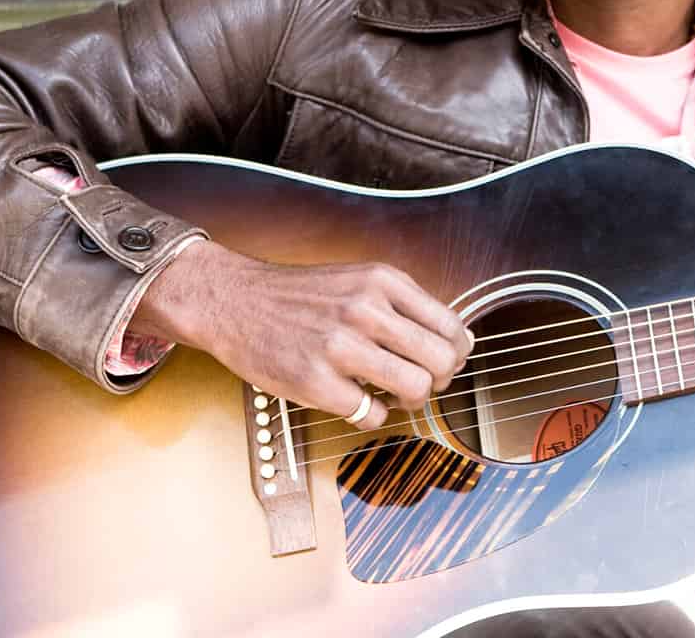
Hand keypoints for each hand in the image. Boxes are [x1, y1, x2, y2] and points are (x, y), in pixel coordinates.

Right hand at [131, 239, 470, 430]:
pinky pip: (373, 414)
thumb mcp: (358, 280)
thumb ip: (405, 305)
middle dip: (440, 379)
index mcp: (382, 281)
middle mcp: (365, 309)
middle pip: (441, 360)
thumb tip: (459, 341)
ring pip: (415, 389)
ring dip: (411, 400)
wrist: (235, 302)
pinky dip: (372, 415)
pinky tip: (357, 401)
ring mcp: (340, 347)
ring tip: (393, 394)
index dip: (457, 351)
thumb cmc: (300, 296)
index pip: (450, 325)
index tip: (447, 360)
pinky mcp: (316, 382)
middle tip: (423, 382)